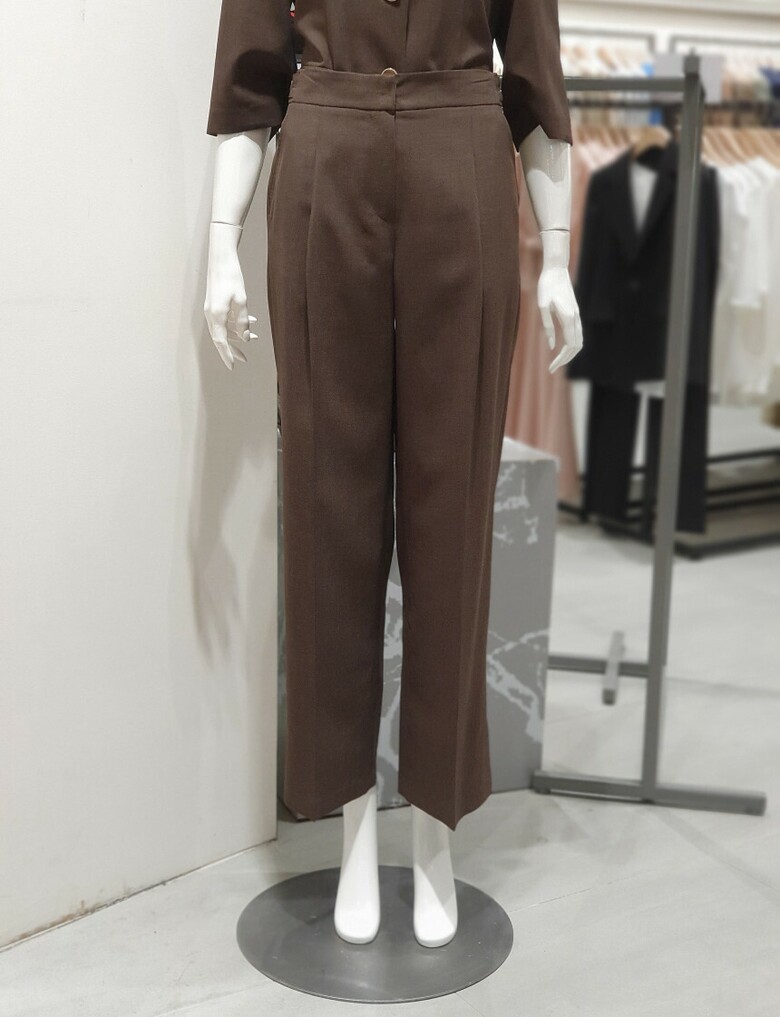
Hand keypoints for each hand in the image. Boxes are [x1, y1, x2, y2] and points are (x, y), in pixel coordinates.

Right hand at [204, 225, 258, 369]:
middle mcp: (211, 314)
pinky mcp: (215, 302)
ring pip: (224, 328)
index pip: (221, 341)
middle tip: (244, 360)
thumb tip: (246, 338)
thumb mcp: (242, 301)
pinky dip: (237, 322)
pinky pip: (225, 318)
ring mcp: (212, 308)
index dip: (227, 355)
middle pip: (221, 338)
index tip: (233, 366)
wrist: (221, 258)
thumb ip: (243, 321)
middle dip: (233, 349)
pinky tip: (252, 321)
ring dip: (238, 334)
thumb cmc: (231, 277)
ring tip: (254, 338)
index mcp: (216, 315)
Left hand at [538, 267, 582, 372]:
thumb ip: (547, 326)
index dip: (561, 359)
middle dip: (566, 359)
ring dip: (570, 353)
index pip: (569, 346)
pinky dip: (571, 344)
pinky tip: (562, 348)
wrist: (556, 269)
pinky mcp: (575, 313)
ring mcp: (577, 315)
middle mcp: (575, 317)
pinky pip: (577, 333)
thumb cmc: (546, 285)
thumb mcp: (542, 306)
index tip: (551, 368)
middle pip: (577, 346)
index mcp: (568, 317)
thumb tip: (551, 346)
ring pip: (579, 340)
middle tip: (552, 368)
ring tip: (557, 361)